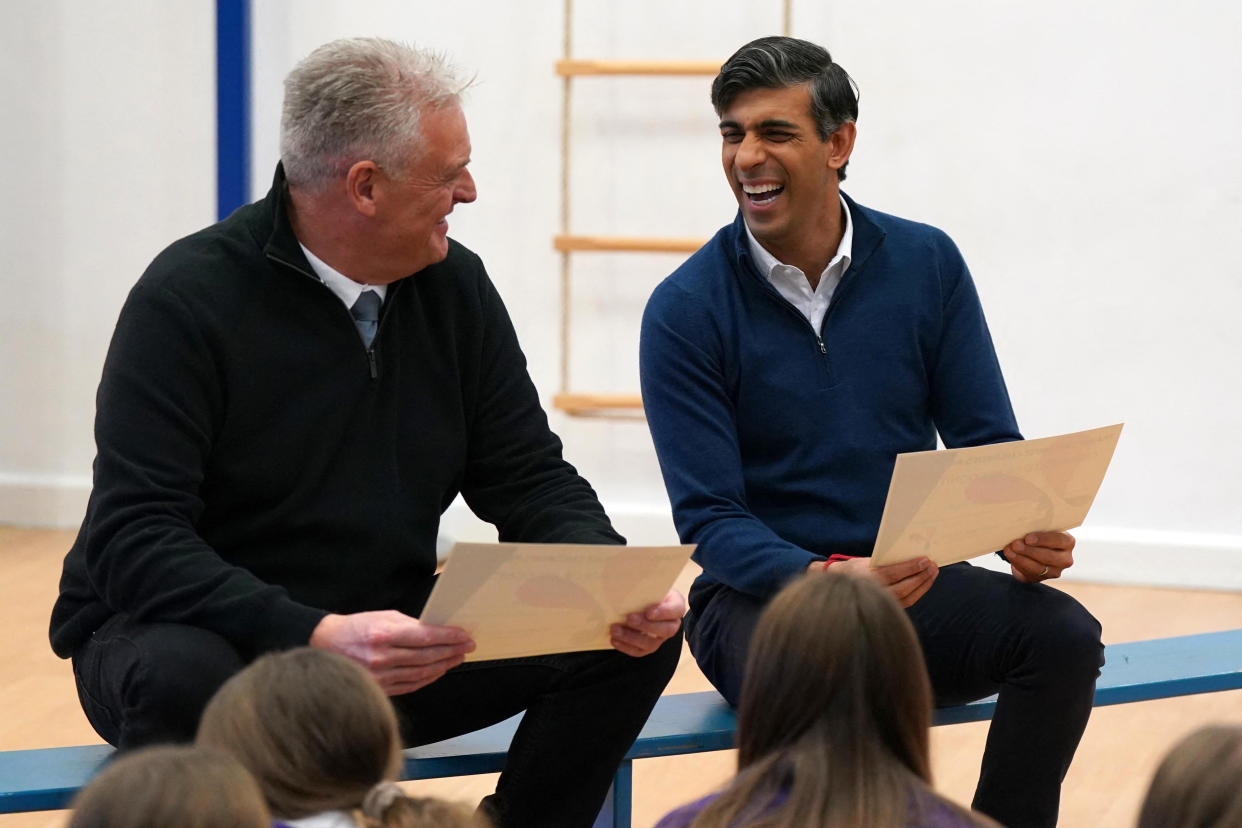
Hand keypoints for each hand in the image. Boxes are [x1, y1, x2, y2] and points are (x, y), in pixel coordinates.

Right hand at [310, 610, 474, 695]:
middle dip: (451, 651)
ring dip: (443, 666)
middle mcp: (381, 658)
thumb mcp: (383, 617)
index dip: (449, 637)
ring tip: (457, 658)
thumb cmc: (356, 628)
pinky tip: (438, 671)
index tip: (465, 636)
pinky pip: (410, 685)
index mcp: (383, 635)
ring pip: (421, 673)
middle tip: (467, 647)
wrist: (326, 645)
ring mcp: (379, 676)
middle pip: (427, 657)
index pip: (425, 637)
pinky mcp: (378, 688)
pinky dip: (427, 678)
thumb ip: (410, 625)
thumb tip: (437, 632)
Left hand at [610, 588, 685, 656]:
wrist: (643, 601)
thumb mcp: (650, 585)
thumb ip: (644, 585)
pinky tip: (614, 640)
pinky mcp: (648, 647)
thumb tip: (627, 579)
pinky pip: (639, 651)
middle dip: (645, 625)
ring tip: (615, 629)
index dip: (663, 612)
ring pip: (651, 644)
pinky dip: (626, 647)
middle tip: (629, 618)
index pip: (676, 610)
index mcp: (675, 605)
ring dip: (631, 638)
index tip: (648, 612)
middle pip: (665, 630)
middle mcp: (671, 624)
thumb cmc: (647, 590)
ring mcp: (660, 638)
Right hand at [811, 555, 937, 607]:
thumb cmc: (856, 569)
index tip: (925, 560)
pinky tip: (925, 582)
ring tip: (933, 572)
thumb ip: (886, 561)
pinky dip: (919, 591)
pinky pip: (907, 601)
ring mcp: (880, 604)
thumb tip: (913, 557)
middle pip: (904, 587)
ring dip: (923, 584)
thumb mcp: (866, 561)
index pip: (893, 573)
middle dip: (921, 576)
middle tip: (933, 566)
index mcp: (866, 578)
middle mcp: (873, 594)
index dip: (910, 567)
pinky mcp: (887, 609)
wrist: (839, 586)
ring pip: (908, 597)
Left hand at [1005, 531, 1074, 582]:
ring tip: (1009, 550)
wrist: (1033, 547)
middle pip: (1049, 556)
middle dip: (1029, 550)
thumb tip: (1022, 525)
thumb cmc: (1038, 533)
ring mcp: (1054, 571)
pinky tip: (1010, 556)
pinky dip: (1018, 564)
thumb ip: (1037, 526)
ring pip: (1038, 568)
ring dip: (1021, 559)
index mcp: (1068, 542)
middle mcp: (1065, 559)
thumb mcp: (1041, 528)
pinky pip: (1029, 574)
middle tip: (1015, 544)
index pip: (1060, 540)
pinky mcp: (1041, 578)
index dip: (1043, 539)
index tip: (1028, 538)